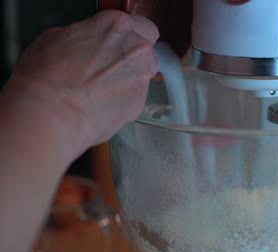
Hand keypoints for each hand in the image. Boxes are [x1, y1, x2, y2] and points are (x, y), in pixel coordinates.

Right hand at [1, 10, 158, 158]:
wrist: (52, 116)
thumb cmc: (46, 79)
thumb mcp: (55, 39)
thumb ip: (83, 36)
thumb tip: (85, 43)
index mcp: (116, 26)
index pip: (139, 25)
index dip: (127, 37)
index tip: (117, 45)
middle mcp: (136, 49)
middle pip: (147, 50)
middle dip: (133, 58)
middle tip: (110, 68)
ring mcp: (141, 76)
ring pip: (146, 75)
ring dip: (131, 79)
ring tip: (103, 90)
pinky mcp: (140, 103)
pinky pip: (137, 98)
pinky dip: (125, 101)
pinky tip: (102, 105)